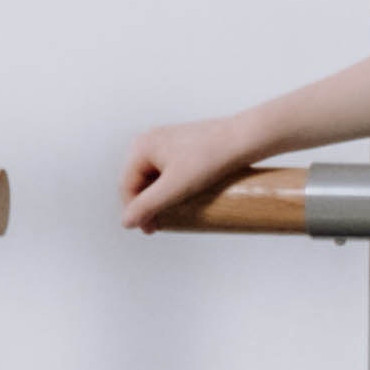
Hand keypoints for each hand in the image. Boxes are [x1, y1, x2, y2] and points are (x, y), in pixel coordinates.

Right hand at [118, 118, 263, 230]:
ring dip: (158, 198)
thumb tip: (125, 223)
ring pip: (154, 177)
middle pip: (139, 181)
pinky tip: (179, 199)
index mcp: (140, 147)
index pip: (127, 186)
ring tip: (169, 216)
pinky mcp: (184, 146)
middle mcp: (149, 141)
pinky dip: (170, 187)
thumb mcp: (174, 187)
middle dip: (146, 205)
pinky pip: (168, 171)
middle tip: (159, 226)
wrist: (244, 139)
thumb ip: (148, 205)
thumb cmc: (209, 159)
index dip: (135, 212)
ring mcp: (167, 142)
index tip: (150, 231)